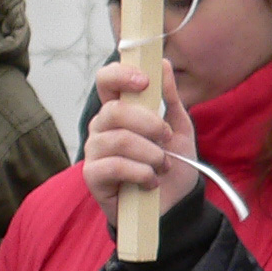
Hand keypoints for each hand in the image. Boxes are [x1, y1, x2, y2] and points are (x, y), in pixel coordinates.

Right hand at [82, 59, 197, 227]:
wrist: (173, 206)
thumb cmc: (172, 166)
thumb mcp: (179, 128)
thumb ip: (169, 98)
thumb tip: (163, 63)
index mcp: (119, 111)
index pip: (105, 80)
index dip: (120, 74)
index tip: (144, 81)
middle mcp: (101, 128)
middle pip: (113, 110)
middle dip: (149, 123)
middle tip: (167, 138)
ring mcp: (94, 152)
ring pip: (118, 139)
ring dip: (151, 154)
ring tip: (163, 166)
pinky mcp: (92, 177)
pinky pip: (114, 165)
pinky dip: (141, 173)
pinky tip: (150, 182)